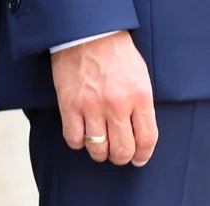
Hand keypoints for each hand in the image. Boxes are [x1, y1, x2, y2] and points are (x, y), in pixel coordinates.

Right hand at [51, 31, 157, 165]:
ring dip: (100, 154)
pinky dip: (78, 143)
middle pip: (122, 149)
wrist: (87, 37)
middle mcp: (116, 105)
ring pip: (97, 149)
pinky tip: (81, 136)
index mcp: (139, 96)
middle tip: (118, 155)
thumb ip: (141, 105)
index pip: (146, 138)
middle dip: (121, 158)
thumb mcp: (140, 77)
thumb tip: (138, 132)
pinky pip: (74, 139)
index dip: (143, 154)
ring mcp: (91, 108)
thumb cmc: (115, 54)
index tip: (138, 159)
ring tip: (100, 148)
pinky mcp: (69, 107)